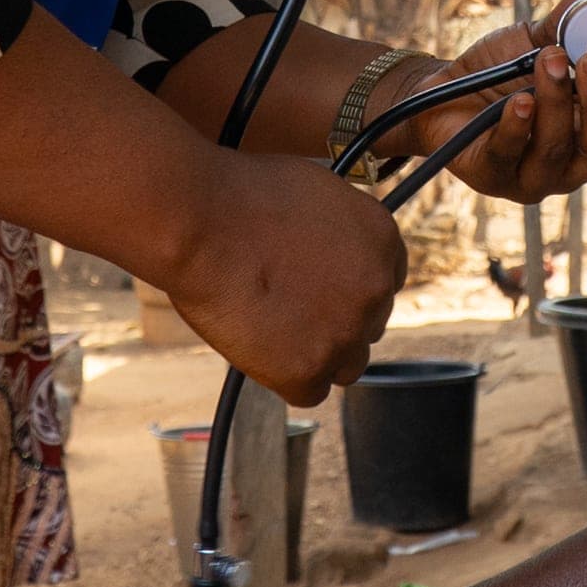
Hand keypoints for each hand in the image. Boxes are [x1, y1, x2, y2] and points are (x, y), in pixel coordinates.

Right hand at [160, 147, 406, 404]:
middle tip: (288, 309)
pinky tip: (258, 348)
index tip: (321, 291)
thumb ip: (338, 232)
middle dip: (333, 321)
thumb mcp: (315, 195)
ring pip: (345, 364)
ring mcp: (345, 333)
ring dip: (315, 353)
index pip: (384, 284)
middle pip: (367, 325)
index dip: (348, 290)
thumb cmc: (241, 197)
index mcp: (382, 239)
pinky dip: (283, 376)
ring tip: (271, 329)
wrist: (202, 221)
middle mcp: (376, 289)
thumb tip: (332, 253)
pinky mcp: (309, 369)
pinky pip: (308, 391)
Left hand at [377, 0, 586, 204]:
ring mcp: (533, 177)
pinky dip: (516, 127)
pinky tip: (518, 101)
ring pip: (554, 149)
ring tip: (547, 60)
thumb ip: (567, 22)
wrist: (442, 91)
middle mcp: (570, 162)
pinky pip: (507, 156)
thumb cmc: (500, 73)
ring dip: (555, 102)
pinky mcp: (492, 177)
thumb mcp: (535, 43)